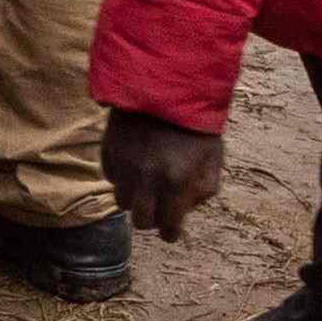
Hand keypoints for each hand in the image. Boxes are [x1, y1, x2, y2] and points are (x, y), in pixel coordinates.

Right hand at [106, 107, 224, 243]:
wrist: (165, 87)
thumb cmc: (196, 126)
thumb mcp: (213, 160)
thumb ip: (203, 190)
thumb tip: (185, 208)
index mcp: (176, 182)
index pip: (168, 226)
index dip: (171, 233)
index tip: (171, 233)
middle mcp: (147, 178)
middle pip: (141, 221)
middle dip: (152, 219)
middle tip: (158, 210)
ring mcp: (124, 165)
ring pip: (121, 202)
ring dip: (134, 199)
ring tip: (144, 187)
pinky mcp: (108, 151)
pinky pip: (110, 177)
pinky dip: (121, 178)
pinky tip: (133, 167)